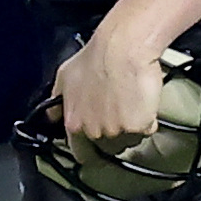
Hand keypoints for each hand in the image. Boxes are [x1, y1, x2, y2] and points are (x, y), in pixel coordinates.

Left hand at [54, 27, 163, 146]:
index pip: (81, 152)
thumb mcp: (64, 77)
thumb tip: (52, 115)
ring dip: (131, 127)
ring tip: (131, 103)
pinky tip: (143, 101)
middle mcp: (94, 131)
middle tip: (118, 110)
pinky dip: (148, 118)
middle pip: (108, 147)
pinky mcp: (139, 126)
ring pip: (128, 139)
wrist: (122, 48)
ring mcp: (117, 130)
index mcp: (74, 123)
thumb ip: (56, 101)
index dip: (90, 147)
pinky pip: (147, 129)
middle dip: (113, 132)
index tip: (96, 142)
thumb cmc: (95, 57)